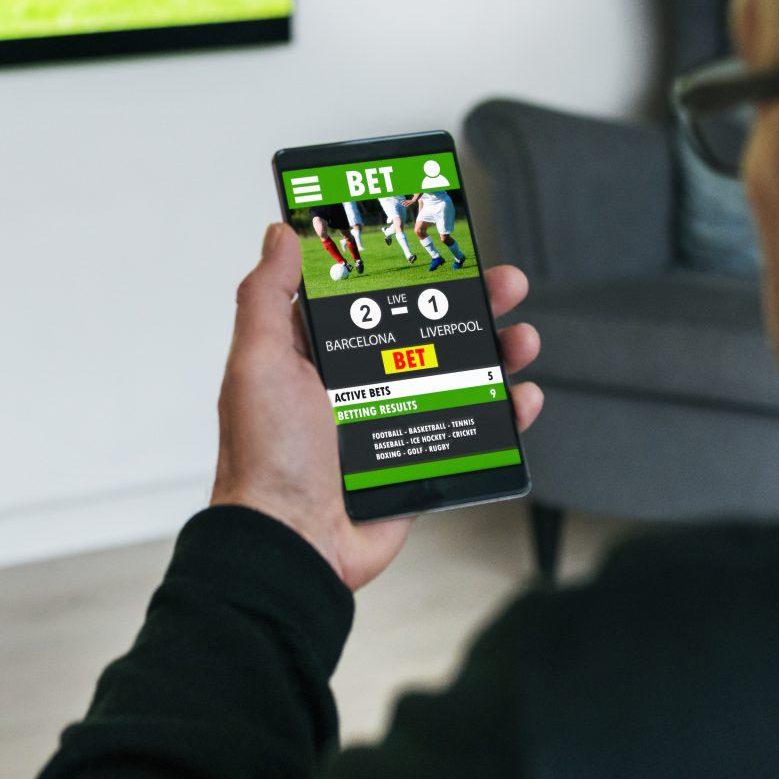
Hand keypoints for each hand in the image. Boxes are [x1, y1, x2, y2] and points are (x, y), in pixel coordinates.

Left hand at [212, 224, 544, 590]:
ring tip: (521, 338)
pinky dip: (504, 413)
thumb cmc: (267, 459)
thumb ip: (267, 295)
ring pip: (458, 373)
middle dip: (469, 301)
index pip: (366, 293)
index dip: (403, 264)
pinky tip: (520, 396)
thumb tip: (281, 235)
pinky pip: (472, 430)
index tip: (436, 238)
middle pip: (425, 327)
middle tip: (501, 282)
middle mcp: (357, 382)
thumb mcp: (257, 362)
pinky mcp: (418, 459)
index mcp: (315, 352)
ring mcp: (392, 420)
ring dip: (497, 351)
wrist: (294, 543)